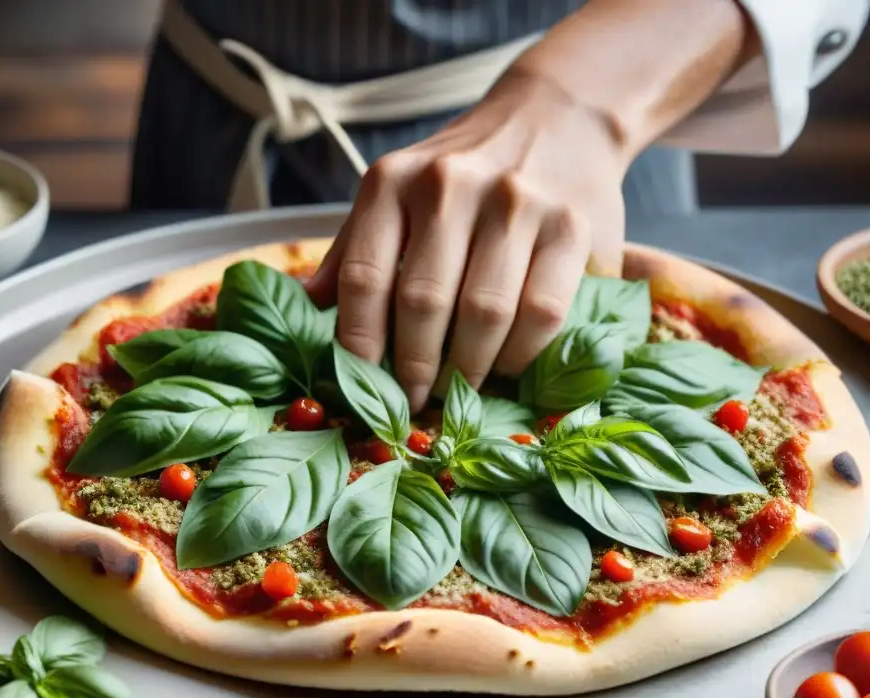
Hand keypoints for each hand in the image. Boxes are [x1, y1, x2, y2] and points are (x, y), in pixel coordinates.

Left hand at [306, 71, 629, 411]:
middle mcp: (450, 185)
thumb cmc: (463, 174)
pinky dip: (520, 354)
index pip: (362, 277)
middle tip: (416, 400)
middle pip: (423, 302)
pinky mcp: (570, 225)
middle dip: (416, 368)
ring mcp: (516, 202)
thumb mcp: (395, 192)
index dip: (359, 344)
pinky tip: (506, 364)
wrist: (555, 118)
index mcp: (393, 181)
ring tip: (459, 389)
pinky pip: (541, 312)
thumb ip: (354, 247)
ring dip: (468, 369)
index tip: (363, 386)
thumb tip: (307, 303)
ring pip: (484, 314)